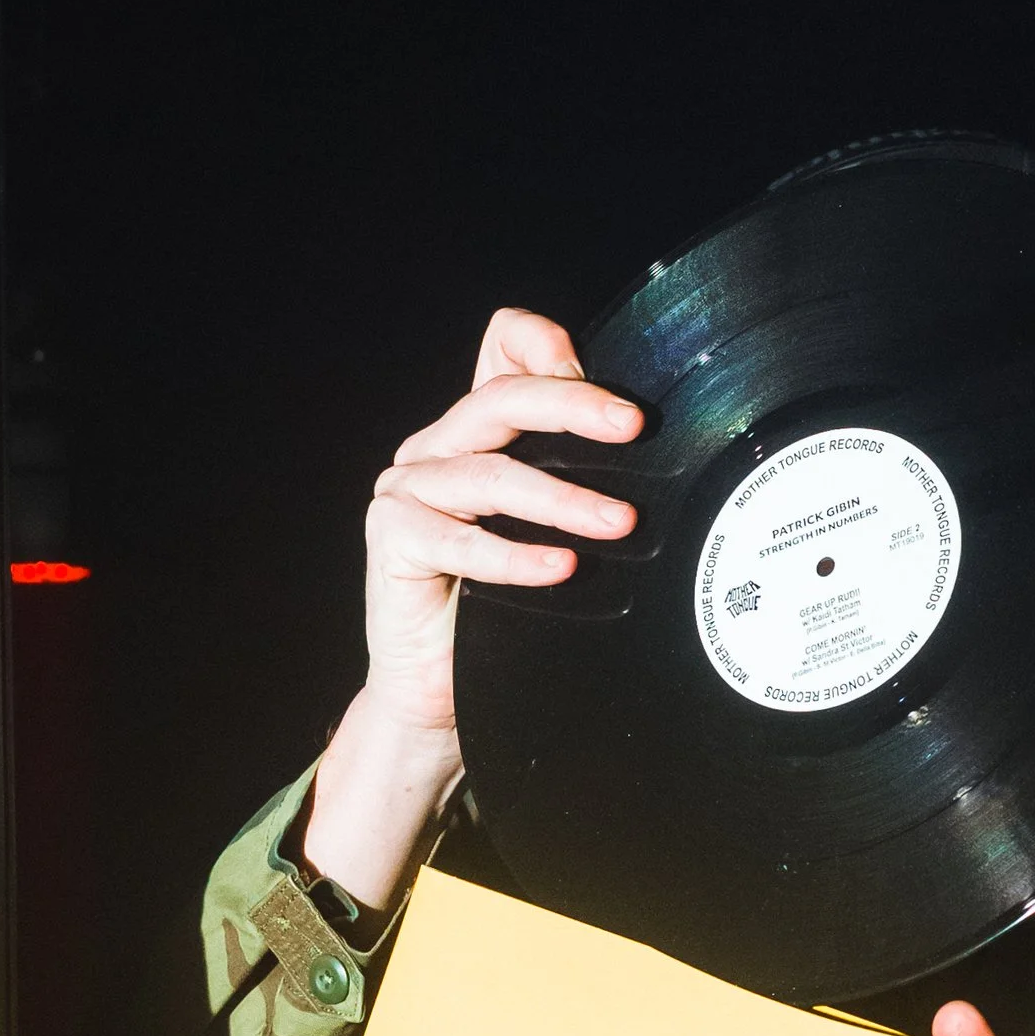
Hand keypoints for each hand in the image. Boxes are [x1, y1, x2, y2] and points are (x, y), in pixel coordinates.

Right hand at [360, 306, 642, 737]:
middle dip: (572, 408)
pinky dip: (515, 557)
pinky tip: (561, 568)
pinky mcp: (392, 538)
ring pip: (491, 474)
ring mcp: (406, 489)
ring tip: (619, 523)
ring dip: (563, 499)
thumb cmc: (498, 613)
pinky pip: (460, 542)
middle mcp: (435, 449)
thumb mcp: (548, 534)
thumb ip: (576, 479)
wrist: (437, 689)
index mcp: (472, 432)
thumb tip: (642, 448)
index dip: (544, 346)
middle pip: (500, 399)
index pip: (500, 349)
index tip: (606, 384)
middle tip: (632, 427)